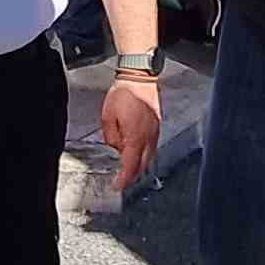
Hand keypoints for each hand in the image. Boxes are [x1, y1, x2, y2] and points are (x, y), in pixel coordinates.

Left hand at [99, 73, 162, 191]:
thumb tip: (115, 149)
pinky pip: (152, 147)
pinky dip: (144, 155)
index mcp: (135, 138)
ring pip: (149, 158)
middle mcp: (148, 138)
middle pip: (143, 166)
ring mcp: (155, 132)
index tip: (117, 186)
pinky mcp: (157, 126)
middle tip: (122, 181)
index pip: (130, 167)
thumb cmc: (124, 93)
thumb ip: (111, 138)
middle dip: (133, 177)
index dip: (124, 180)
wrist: (138, 77)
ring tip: (128, 169)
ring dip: (139, 166)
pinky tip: (137, 153)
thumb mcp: (107, 118)